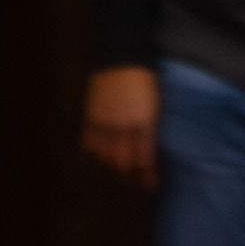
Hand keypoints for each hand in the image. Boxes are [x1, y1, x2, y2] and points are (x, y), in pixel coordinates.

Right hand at [83, 66, 158, 187]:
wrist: (122, 59)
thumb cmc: (145, 82)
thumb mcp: (155, 108)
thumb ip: (150, 131)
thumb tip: (147, 153)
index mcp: (144, 123)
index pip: (144, 157)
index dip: (147, 175)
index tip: (150, 186)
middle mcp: (123, 126)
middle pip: (122, 162)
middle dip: (127, 177)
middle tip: (131, 185)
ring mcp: (105, 123)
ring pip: (105, 156)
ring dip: (111, 167)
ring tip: (115, 175)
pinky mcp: (90, 118)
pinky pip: (89, 143)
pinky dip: (95, 153)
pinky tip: (99, 157)